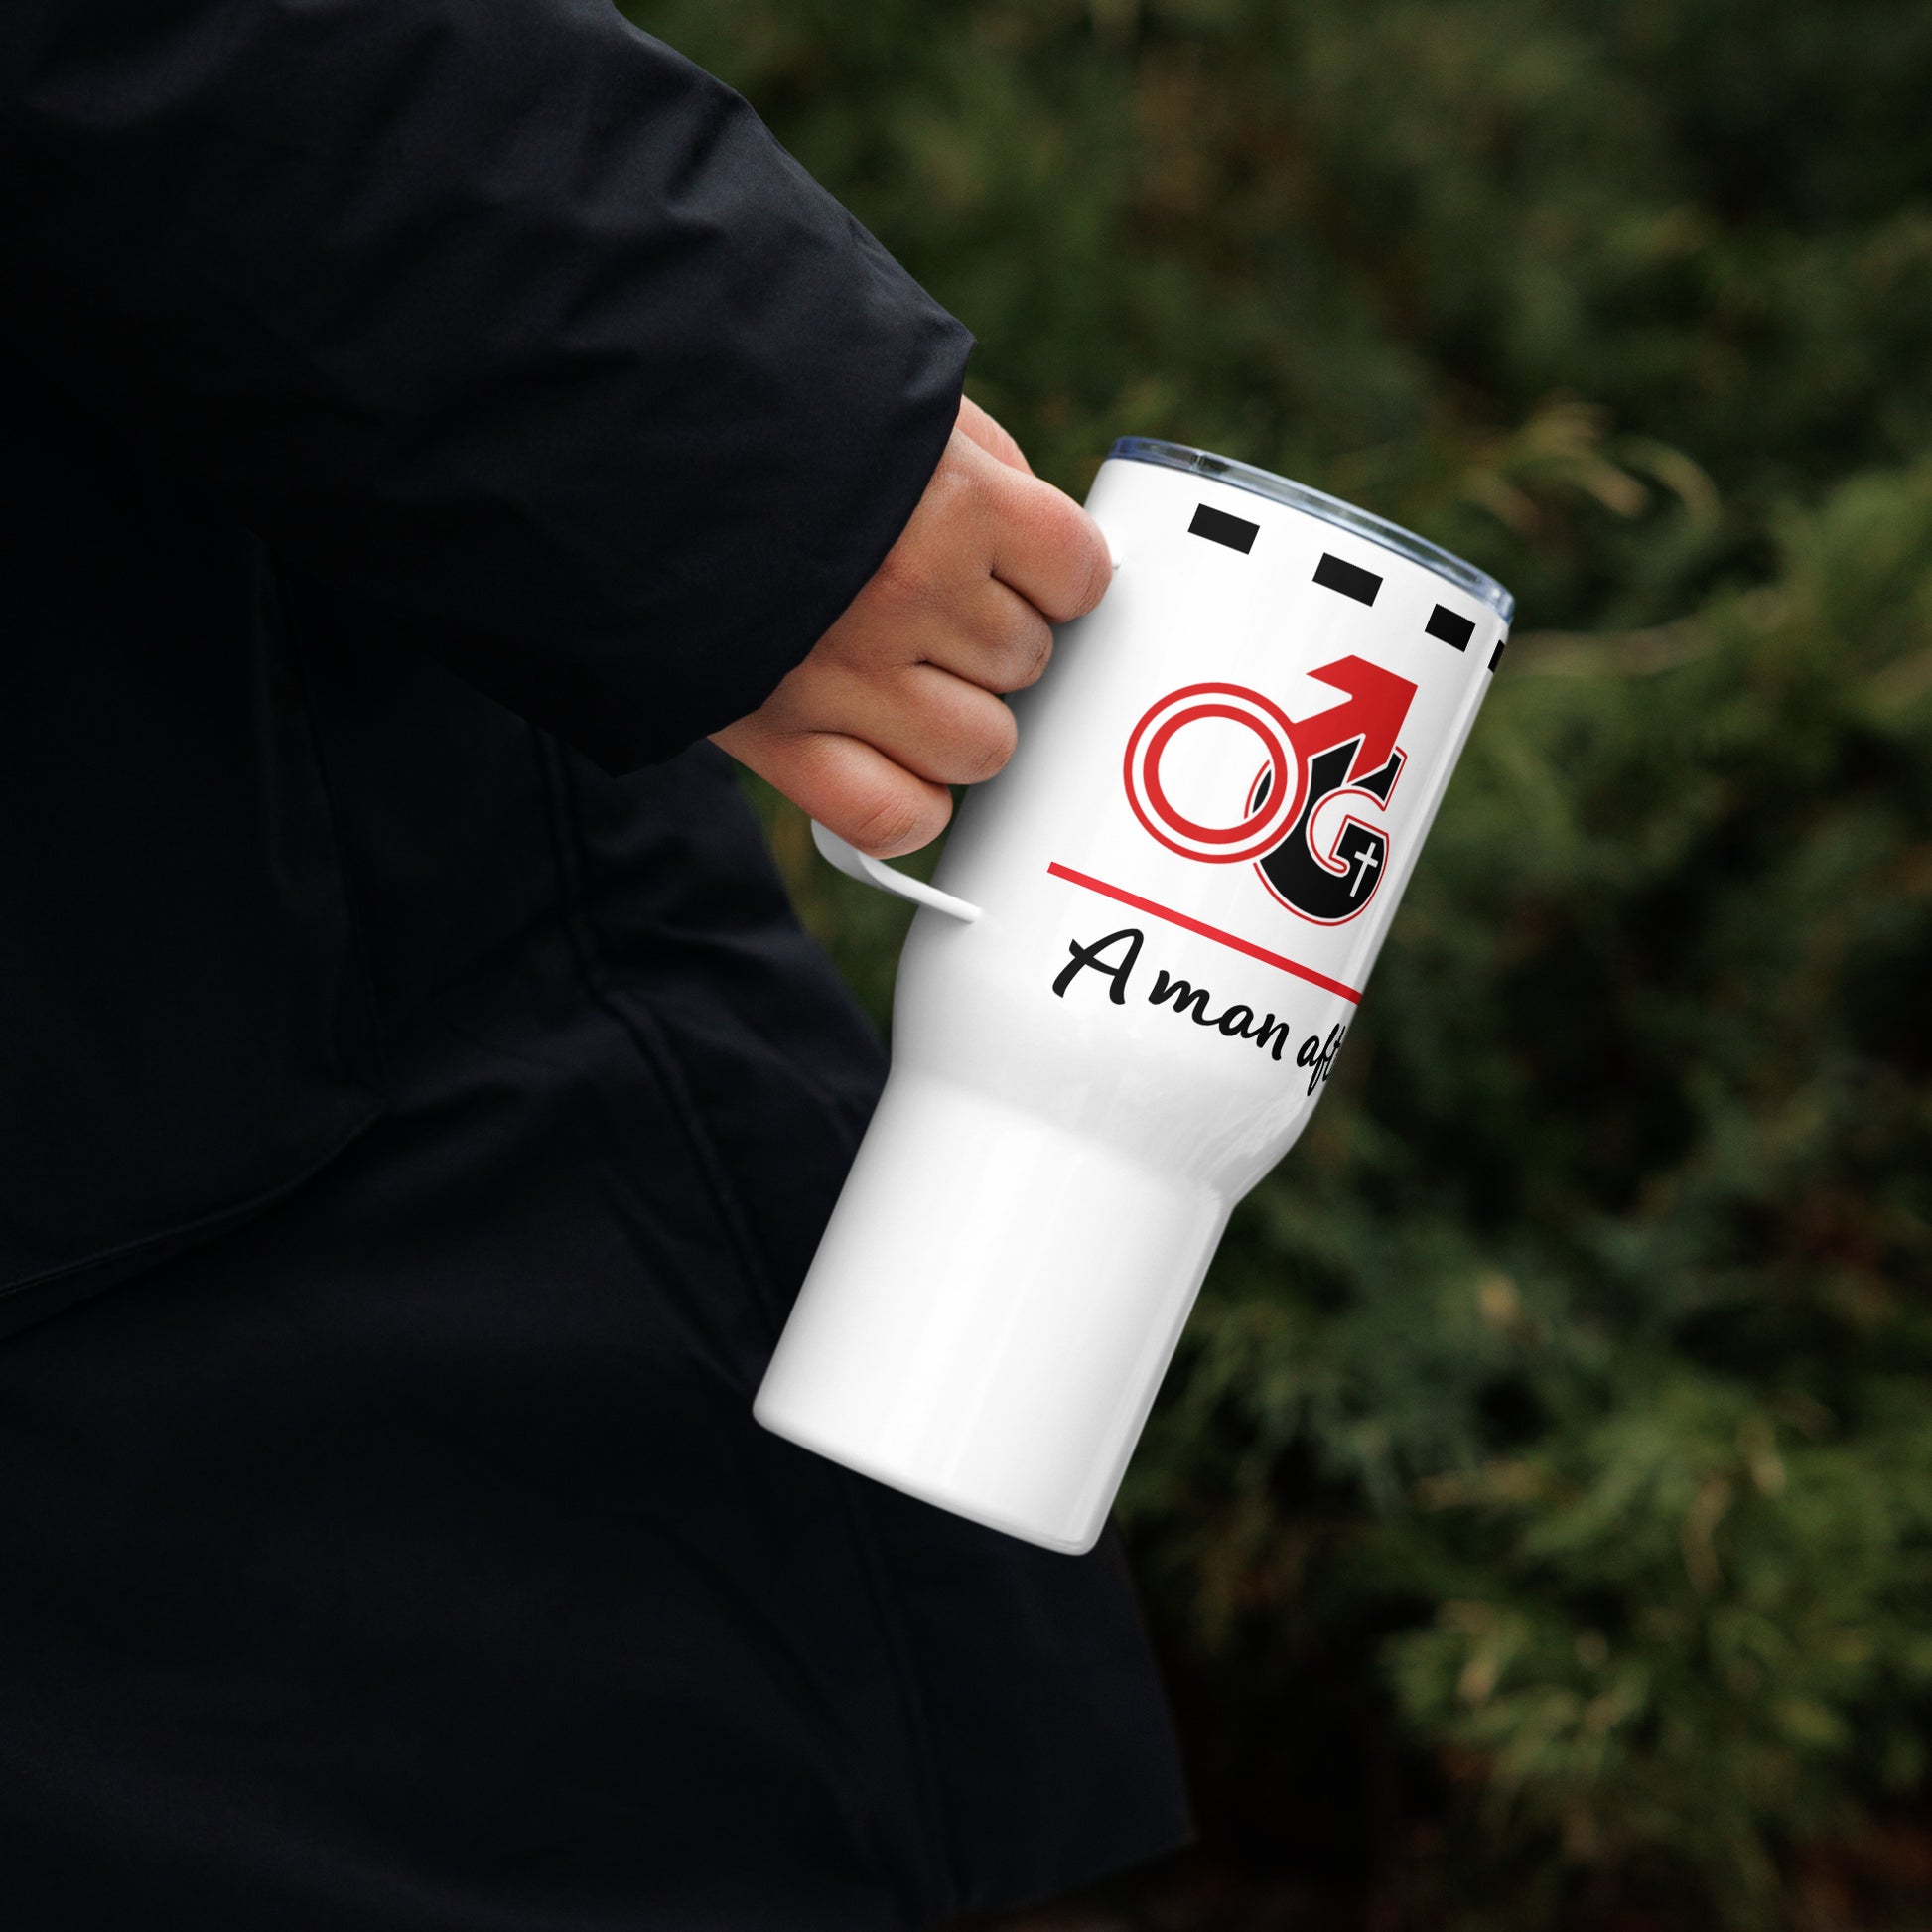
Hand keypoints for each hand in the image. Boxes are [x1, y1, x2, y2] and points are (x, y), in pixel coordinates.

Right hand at [710, 397, 1111, 854]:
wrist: (611, 443)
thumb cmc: (762, 408)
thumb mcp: (893, 400)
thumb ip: (983, 467)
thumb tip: (1045, 552)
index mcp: (953, 501)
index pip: (1077, 575)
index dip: (1054, 576)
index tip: (1021, 571)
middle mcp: (910, 593)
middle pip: (1027, 663)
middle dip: (992, 642)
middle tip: (931, 611)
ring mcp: (848, 676)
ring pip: (983, 748)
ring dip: (959, 724)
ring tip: (904, 678)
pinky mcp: (783, 738)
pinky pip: (895, 816)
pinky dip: (908, 806)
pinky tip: (893, 765)